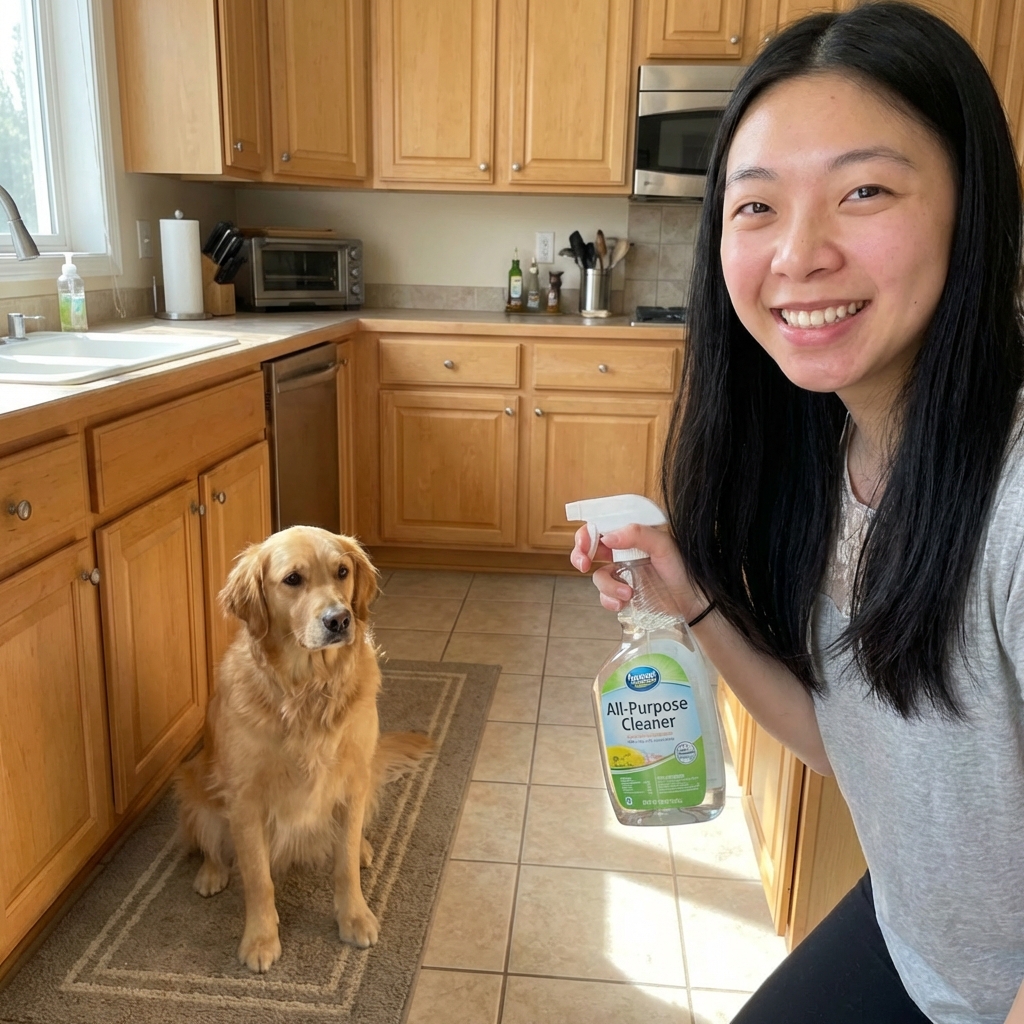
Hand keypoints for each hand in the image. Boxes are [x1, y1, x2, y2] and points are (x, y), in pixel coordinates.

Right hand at [570, 523, 702, 618]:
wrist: (693, 603)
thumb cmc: (683, 570)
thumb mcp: (664, 545)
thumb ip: (638, 534)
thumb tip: (608, 537)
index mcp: (631, 535)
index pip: (601, 526)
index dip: (587, 533)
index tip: (587, 544)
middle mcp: (623, 552)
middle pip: (589, 549)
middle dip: (580, 555)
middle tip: (584, 565)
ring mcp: (621, 574)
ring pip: (597, 576)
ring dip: (607, 585)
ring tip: (627, 593)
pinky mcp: (622, 594)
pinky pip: (604, 596)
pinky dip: (610, 600)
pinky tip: (624, 603)